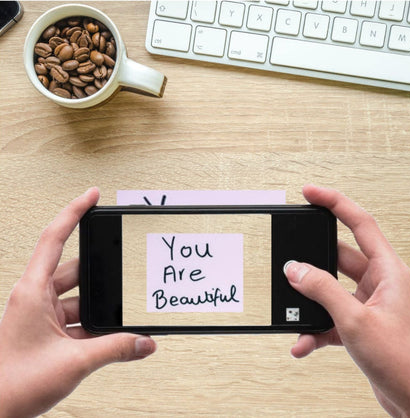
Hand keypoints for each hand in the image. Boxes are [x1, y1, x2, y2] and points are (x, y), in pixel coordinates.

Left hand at [0, 188, 155, 417]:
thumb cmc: (13, 384)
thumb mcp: (74, 363)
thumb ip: (116, 349)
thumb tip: (146, 342)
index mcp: (33, 292)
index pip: (55, 238)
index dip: (74, 212)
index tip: (92, 196)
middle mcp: (37, 297)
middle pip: (75, 269)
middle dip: (101, 273)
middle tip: (123, 264)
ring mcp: (44, 314)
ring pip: (81, 296)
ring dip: (99, 305)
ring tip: (120, 312)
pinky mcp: (50, 330)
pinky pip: (80, 317)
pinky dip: (96, 324)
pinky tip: (111, 333)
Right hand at [284, 185, 409, 416]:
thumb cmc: (406, 362)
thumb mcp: (355, 320)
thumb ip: (322, 290)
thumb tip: (296, 270)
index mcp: (390, 271)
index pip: (360, 223)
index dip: (334, 202)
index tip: (310, 193)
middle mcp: (380, 283)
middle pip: (339, 257)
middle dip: (313, 264)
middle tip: (292, 264)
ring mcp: (369, 303)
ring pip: (330, 289)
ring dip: (310, 303)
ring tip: (296, 311)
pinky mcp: (360, 323)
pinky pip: (330, 317)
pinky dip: (314, 328)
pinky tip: (303, 341)